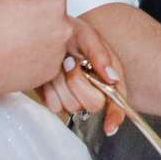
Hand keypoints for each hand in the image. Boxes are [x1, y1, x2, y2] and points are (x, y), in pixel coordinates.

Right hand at [0, 0, 83, 99]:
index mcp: (56, 3)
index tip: (21, 8)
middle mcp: (65, 27)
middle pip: (59, 15)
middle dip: (43, 17)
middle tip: (16, 25)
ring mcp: (60, 51)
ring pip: (56, 37)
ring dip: (43, 37)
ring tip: (16, 42)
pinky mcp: (52, 70)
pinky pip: (50, 58)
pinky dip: (39, 57)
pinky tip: (19, 56)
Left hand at [39, 18, 129, 135]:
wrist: (41, 35)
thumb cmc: (69, 33)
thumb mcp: (86, 36)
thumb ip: (100, 54)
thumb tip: (113, 79)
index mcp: (109, 76)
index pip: (118, 100)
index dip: (116, 115)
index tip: (109, 127)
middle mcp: (95, 90)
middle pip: (93, 104)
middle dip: (79, 83)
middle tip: (70, 63)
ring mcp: (75, 98)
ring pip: (72, 106)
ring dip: (61, 84)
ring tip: (59, 64)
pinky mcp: (58, 101)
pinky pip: (55, 106)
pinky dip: (49, 90)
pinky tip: (49, 75)